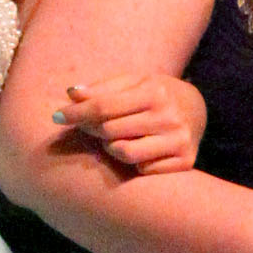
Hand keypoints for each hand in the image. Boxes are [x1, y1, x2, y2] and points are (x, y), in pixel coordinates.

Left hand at [53, 74, 207, 172]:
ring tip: (115, 139)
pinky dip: (134, 162)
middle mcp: (168, 116)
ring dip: (112, 148)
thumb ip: (102, 89)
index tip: (55, 117)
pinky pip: (143, 169)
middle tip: (90, 127)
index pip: (104, 106)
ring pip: (124, 154)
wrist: (197, 110)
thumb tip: (71, 93)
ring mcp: (178, 141)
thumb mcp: (132, 82)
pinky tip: (139, 151)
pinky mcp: (185, 162)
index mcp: (154, 92)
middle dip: (93, 130)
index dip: (76, 113)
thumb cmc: (155, 94)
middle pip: (110, 131)